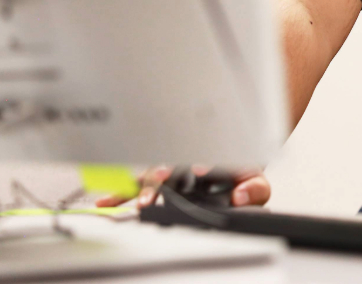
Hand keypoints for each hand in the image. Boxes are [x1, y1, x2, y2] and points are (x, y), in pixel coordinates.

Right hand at [94, 165, 270, 208]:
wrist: (233, 174)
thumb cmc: (241, 177)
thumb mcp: (256, 182)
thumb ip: (254, 189)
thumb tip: (241, 196)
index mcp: (211, 158)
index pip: (204, 159)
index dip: (202, 164)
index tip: (199, 170)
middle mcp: (186, 163)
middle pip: (171, 167)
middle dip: (163, 176)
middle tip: (158, 186)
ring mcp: (169, 172)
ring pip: (151, 175)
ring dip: (143, 187)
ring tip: (141, 201)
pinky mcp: (157, 184)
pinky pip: (135, 187)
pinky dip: (120, 194)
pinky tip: (105, 202)